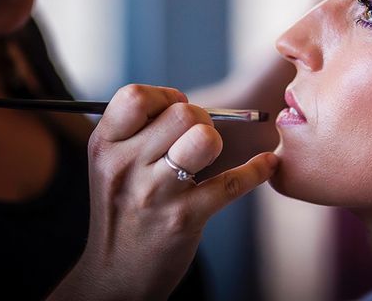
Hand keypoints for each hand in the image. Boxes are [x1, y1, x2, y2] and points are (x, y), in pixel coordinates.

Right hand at [65, 84, 277, 300]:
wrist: (116, 275)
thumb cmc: (122, 209)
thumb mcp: (112, 165)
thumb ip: (139, 131)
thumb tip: (188, 103)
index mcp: (105, 145)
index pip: (136, 96)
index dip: (164, 96)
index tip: (174, 109)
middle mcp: (125, 166)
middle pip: (181, 113)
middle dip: (200, 117)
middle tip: (197, 136)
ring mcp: (155, 194)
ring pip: (205, 139)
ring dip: (215, 141)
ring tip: (209, 155)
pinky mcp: (184, 219)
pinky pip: (232, 182)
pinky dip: (257, 170)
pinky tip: (266, 164)